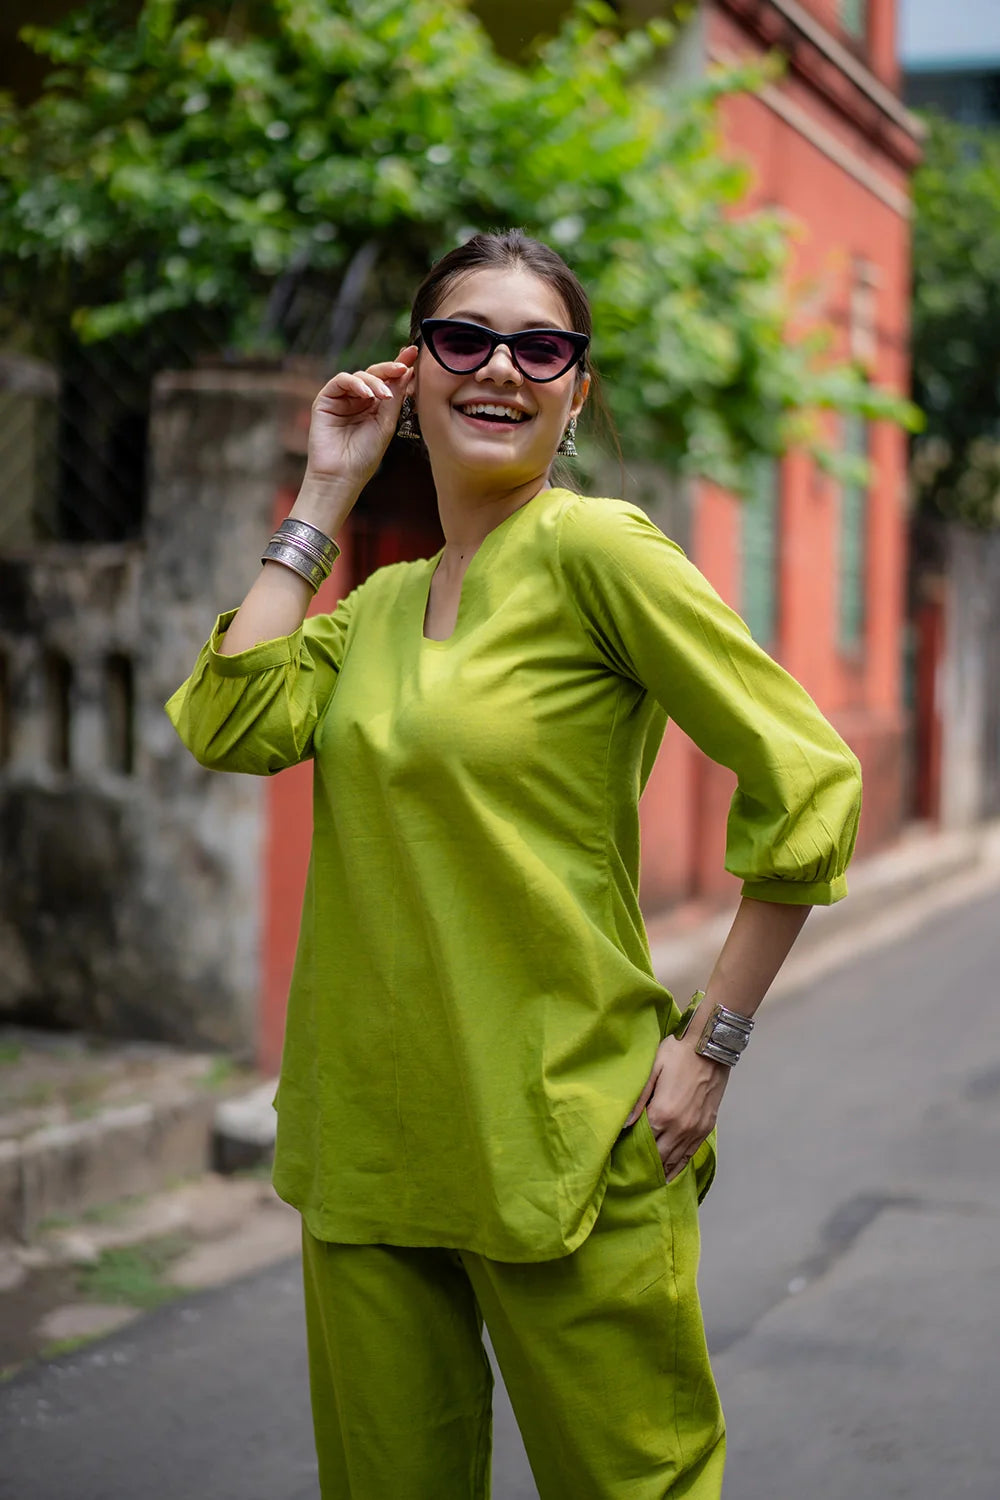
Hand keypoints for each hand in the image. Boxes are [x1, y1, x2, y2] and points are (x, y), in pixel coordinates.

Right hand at [302, 344, 418, 503]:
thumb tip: (407, 371)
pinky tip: (367, 394)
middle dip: (390, 367)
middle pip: (375, 374)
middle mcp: (358, 400)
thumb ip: (394, 397)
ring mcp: (342, 399)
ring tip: (384, 395)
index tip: (413, 353)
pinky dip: (356, 383)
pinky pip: (341, 381)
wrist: (342, 476)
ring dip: (375, 381)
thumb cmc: (364, 457)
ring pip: (360, 375)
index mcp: (375, 406)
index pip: (388, 381)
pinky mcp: (326, 400)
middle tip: (404, 366)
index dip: (400, 367)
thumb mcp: (386, 424)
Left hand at [624, 1034, 729, 1181]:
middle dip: (645, 1165)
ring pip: (675, 1159)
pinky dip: (679, 1166)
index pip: (643, 1143)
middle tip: (631, 1173)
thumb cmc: (677, 1054)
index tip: (621, 1159)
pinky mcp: (706, 1128)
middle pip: (659, 1156)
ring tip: (647, 1180)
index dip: (631, 1152)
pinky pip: (690, 1154)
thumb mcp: (652, 1070)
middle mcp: (680, 1128)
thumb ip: (638, 1099)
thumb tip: (623, 1124)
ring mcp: (695, 1130)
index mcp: (663, 1114)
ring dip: (662, 1170)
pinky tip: (670, 1173)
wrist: (709, 1047)